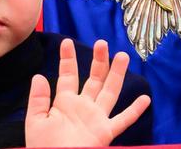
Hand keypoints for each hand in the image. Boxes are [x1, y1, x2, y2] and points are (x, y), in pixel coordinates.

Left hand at [25, 38, 150, 147]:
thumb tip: (39, 75)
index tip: (67, 42)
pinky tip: (145, 99)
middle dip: (98, 60)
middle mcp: (84, 107)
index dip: (68, 59)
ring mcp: (96, 119)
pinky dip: (134, 111)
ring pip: (109, 92)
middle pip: (94, 79)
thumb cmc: (44, 147)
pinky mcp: (105, 133)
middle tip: (102, 42)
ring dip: (116, 74)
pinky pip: (123, 120)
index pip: (68, 75)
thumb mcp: (35, 121)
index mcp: (65, 102)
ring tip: (123, 56)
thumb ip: (39, 99)